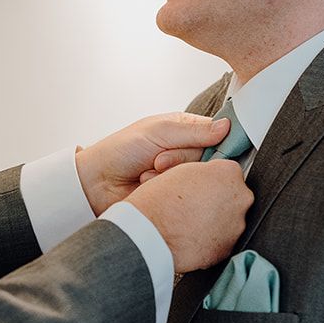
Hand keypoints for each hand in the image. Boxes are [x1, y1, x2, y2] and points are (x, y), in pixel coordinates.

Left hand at [75, 113, 229, 214]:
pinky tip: (149, 184)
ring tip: (149, 171)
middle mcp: (186, 152)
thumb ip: (193, 131)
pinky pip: (186, 194)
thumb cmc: (120, 150)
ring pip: (198, 177)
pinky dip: (166, 188)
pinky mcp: (176, 195)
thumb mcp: (158, 132)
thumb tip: (226, 127)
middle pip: (209, 157)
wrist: (97, 182)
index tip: (211, 147)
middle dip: (181, 159)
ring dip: (171, 174)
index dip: (216, 141)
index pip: (217, 134)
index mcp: (184, 130)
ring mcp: (181, 174)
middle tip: (158, 159)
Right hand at [125, 159, 250, 272]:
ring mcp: (236, 225)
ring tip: (188, 223)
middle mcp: (240, 198)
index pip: (229, 173)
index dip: (211, 181)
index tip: (200, 188)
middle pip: (233, 198)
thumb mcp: (181, 170)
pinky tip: (190, 237)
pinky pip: (221, 242)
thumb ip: (203, 174)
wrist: (149, 233)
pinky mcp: (227, 248)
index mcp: (229, 172)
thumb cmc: (159, 201)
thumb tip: (208, 181)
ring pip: (229, 221)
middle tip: (193, 206)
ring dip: (214, 222)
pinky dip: (209, 240)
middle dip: (217, 202)